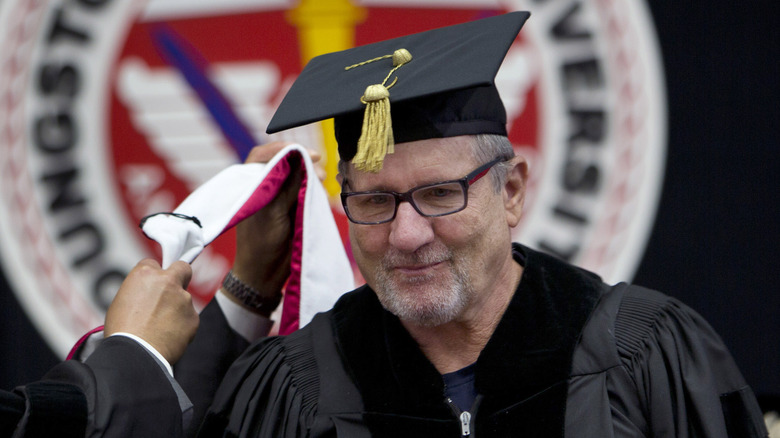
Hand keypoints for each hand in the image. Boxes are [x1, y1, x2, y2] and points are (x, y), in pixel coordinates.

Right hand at [105, 259, 197, 363]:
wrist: (135, 354)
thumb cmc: (123, 331)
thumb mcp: (121, 301)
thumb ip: (141, 290)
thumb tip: (149, 293)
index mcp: (145, 274)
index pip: (153, 264)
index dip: (153, 275)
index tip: (152, 284)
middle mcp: (168, 282)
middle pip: (182, 268)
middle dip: (179, 276)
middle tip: (172, 290)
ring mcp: (184, 299)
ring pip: (184, 299)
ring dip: (177, 309)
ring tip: (160, 328)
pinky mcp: (193, 317)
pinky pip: (189, 318)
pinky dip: (182, 326)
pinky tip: (168, 336)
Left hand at [227, 142, 321, 311]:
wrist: (265, 274)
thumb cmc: (262, 244)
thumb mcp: (274, 212)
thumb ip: (287, 186)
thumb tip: (301, 159)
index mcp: (250, 186)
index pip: (262, 155)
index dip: (282, 149)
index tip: (303, 152)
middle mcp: (263, 188)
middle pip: (283, 163)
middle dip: (302, 162)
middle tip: (319, 166)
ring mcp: (277, 198)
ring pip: (295, 176)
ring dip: (310, 175)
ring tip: (322, 180)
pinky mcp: (290, 209)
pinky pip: (303, 191)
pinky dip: (313, 189)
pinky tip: (322, 192)